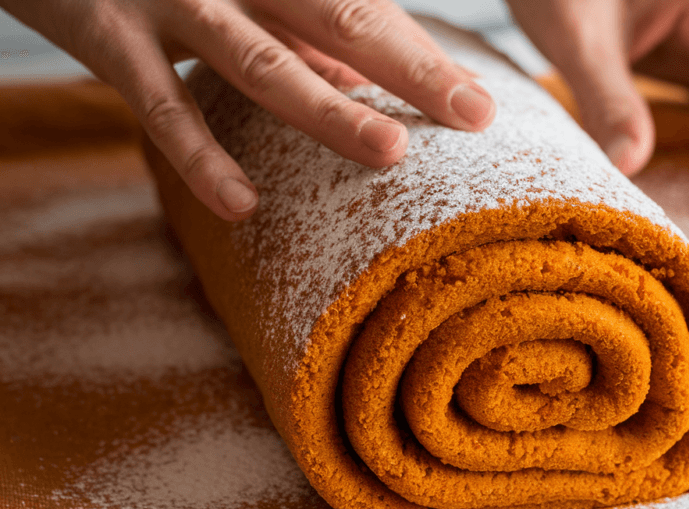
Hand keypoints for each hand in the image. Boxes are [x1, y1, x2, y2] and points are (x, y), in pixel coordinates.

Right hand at [0, 0, 495, 220]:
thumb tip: (366, 81)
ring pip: (262, 59)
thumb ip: (300, 27)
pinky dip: (201, 156)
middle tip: (471, 115)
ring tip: (390, 154)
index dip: (424, 58)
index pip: (365, 8)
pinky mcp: (107, 32)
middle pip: (340, 17)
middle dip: (410, 71)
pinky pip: (161, 104)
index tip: (479, 106)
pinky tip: (242, 205)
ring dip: (329, 108)